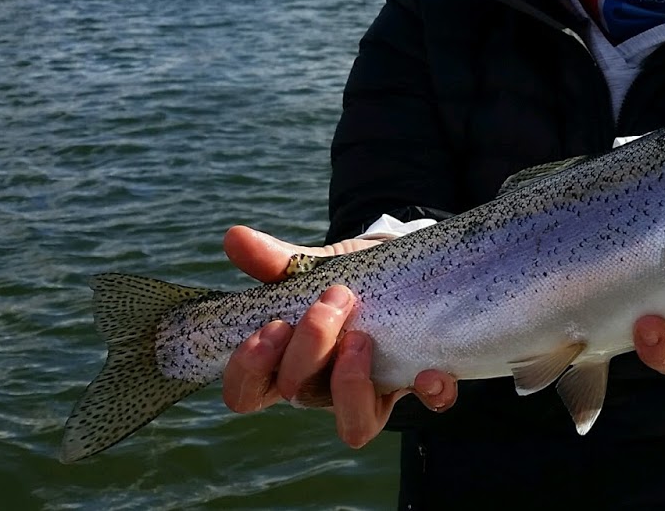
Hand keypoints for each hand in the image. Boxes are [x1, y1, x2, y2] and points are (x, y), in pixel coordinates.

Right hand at [220, 226, 457, 447]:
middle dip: (309, 349)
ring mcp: (370, 393)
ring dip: (350, 384)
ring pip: (355, 427)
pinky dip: (430, 392)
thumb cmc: (342, 276)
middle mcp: (322, 388)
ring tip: (360, 339)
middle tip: (330, 300)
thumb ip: (276, 261)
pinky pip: (427, 405)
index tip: (269, 327)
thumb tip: (235, 237)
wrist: (397, 268)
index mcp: (285, 363)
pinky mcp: (415, 384)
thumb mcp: (311, 266)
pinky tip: (430, 370)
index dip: (249, 372)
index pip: (247, 392)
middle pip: (298, 396)